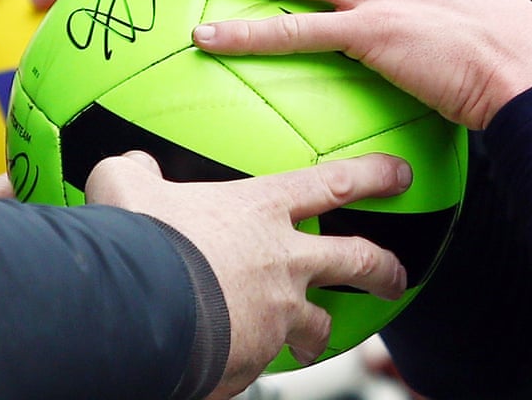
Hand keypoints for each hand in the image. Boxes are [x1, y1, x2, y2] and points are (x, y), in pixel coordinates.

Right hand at [85, 149, 410, 397]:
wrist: (140, 312)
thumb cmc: (141, 241)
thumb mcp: (129, 186)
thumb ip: (138, 172)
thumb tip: (131, 167)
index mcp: (262, 208)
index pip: (334, 183)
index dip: (373, 175)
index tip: (401, 174)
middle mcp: (283, 260)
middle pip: (356, 261)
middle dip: (384, 269)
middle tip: (396, 275)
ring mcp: (276, 314)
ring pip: (320, 325)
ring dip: (320, 332)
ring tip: (315, 342)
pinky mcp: (257, 361)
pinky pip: (266, 363)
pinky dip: (257, 362)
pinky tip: (239, 364)